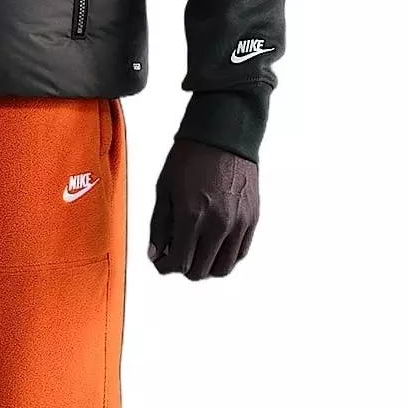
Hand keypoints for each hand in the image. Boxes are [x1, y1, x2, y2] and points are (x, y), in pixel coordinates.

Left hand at [147, 138, 258, 279]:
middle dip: (183, 268)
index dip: (164, 267)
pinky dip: (225, 257)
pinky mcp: (252, 219)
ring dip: (206, 267)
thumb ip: (158, 225)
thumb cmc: (189, 158)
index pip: (178, 262)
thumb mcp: (164, 189)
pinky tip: (214, 245)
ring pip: (223, 268)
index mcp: (191, 217)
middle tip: (176, 255)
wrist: (223, 135)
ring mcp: (238, 224)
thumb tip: (155, 253)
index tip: (160, 261)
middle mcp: (217, 225)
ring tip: (196, 252)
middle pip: (200, 271)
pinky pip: (240, 253)